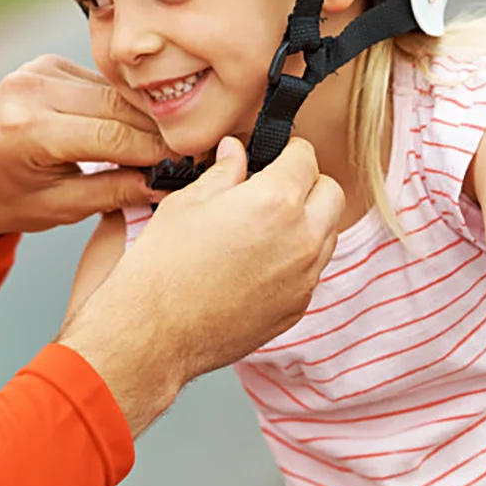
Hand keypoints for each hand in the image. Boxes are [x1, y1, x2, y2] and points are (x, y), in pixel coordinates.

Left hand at [0, 56, 168, 242]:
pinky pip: (99, 83)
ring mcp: (37, 71)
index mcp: (28, 130)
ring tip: (168, 144)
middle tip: (188, 154)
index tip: (185, 166)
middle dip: (157, 131)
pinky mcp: (46, 65)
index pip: (112, 135)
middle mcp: (31, 90)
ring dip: (145, 116)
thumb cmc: (5, 199)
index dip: (154, 152)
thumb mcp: (58, 208)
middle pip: (118, 105)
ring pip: (113, 90)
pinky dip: (122, 105)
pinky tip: (139, 128)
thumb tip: (164, 184)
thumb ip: (113, 192)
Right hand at [60, 136, 342, 436]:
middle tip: (273, 189)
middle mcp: (301, 238)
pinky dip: (295, 260)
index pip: (306, 157)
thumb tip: (235, 153)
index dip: (286, 152)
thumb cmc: (162, 269)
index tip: (272, 158)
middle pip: (330, 193)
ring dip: (306, 222)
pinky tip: (258, 263)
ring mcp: (303, 278)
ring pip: (327, 234)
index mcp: (276, 200)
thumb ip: (222, 172)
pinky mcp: (296, 308)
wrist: (155, 333)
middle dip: (307, 184)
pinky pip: (311, 272)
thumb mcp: (186, 203)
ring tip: (264, 228)